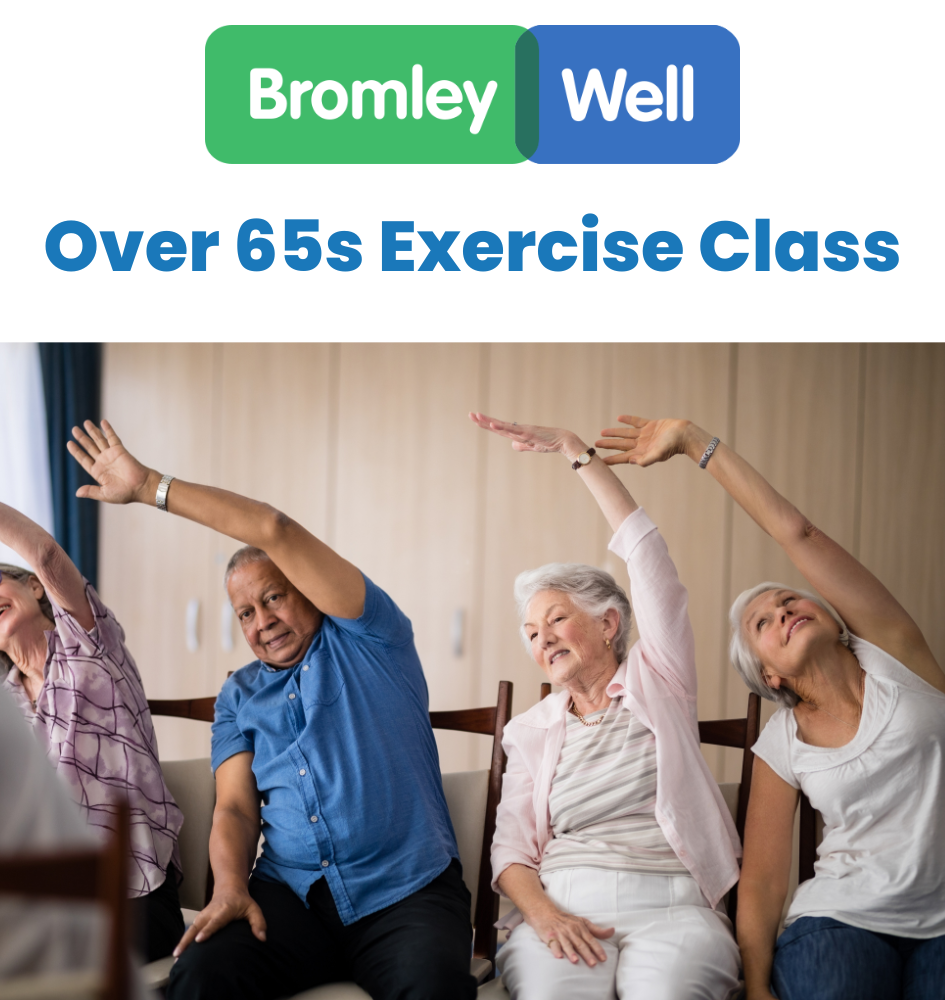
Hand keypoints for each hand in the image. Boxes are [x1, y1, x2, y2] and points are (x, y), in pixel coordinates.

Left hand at [66, 420, 154, 504]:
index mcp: (98, 472)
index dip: (76, 451)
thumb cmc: (125, 493)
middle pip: (90, 447)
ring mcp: (111, 455)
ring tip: (85, 422)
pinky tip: (103, 422)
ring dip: (92, 431)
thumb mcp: (105, 494)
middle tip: (74, 429)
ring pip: (99, 440)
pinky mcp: (119, 450)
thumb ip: (91, 491)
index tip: (69, 443)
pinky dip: (108, 430)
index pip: (84, 459)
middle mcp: (103, 462)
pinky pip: (112, 438)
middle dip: (82, 438)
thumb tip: (77, 493)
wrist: (141, 487)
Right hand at [172, 886, 266, 956]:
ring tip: (176, 957)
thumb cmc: (242, 901)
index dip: (208, 930)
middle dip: (188, 939)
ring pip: (191, 928)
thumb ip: (258, 922)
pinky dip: (183, 940)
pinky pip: (190, 930)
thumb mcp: (253, 909)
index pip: (215, 921)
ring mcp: (203, 915)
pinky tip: (178, 953)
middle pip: (197, 926)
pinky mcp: (199, 919)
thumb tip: (262, 939)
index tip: (199, 940)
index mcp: (225, 910)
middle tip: (179, 953)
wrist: (229, 888)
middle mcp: (211, 912)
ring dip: (183, 941)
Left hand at [469, 412, 583, 457]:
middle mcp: (517, 430)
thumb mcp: (531, 446)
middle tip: (470, 414)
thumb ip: (522, 445)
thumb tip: (513, 445)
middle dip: (483, 420)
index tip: (474, 418)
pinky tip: (493, 424)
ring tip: (477, 416)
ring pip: (502, 426)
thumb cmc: (548, 442)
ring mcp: (522, 431)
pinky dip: (502, 427)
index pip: (498, 428)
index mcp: (517, 433)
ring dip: (489, 422)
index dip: (486, 424)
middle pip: (497, 425)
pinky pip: (513, 430)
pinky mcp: (528, 433)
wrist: (562, 441)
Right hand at [527, 904, 614, 965]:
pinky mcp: (550, 936)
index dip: (597, 949)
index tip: (603, 958)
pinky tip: (558, 956)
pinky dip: (555, 950)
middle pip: (580, 944)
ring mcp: (560, 934)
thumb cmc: (566, 920)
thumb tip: (613, 931)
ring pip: (567, 944)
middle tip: (593, 964)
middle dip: (587, 954)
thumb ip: (597, 930)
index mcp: (580, 927)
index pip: (590, 939)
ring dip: (571, 952)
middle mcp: (571, 930)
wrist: (545, 913)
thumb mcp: (582, 923)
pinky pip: (553, 944)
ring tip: (576, 961)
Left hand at [596, 415, 691, 466]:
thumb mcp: (658, 454)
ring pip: (626, 434)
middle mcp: (642, 445)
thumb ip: (645, 460)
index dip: (612, 459)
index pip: (623, 457)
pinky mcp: (651, 425)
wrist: (685, 434)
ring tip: (602, 432)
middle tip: (595, 444)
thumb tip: (631, 461)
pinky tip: (619, 418)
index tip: (600, 460)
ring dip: (614, 433)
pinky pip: (637, 422)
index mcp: (642, 453)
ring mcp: (645, 435)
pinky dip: (628, 420)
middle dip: (609, 445)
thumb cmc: (673, 446)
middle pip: (621, 445)